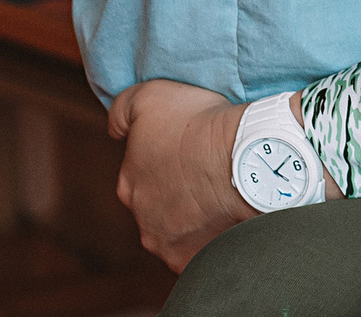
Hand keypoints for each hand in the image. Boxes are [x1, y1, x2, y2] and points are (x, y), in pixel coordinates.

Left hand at [108, 79, 254, 270]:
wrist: (245, 158)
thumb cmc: (200, 126)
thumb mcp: (149, 97)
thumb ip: (121, 112)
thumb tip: (115, 130)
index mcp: (130, 185)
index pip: (143, 175)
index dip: (169, 160)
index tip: (192, 150)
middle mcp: (144, 222)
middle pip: (161, 208)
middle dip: (179, 195)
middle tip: (209, 175)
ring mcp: (172, 246)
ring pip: (183, 232)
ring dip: (197, 219)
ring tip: (225, 198)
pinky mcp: (199, 261)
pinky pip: (206, 252)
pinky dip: (216, 240)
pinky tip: (231, 223)